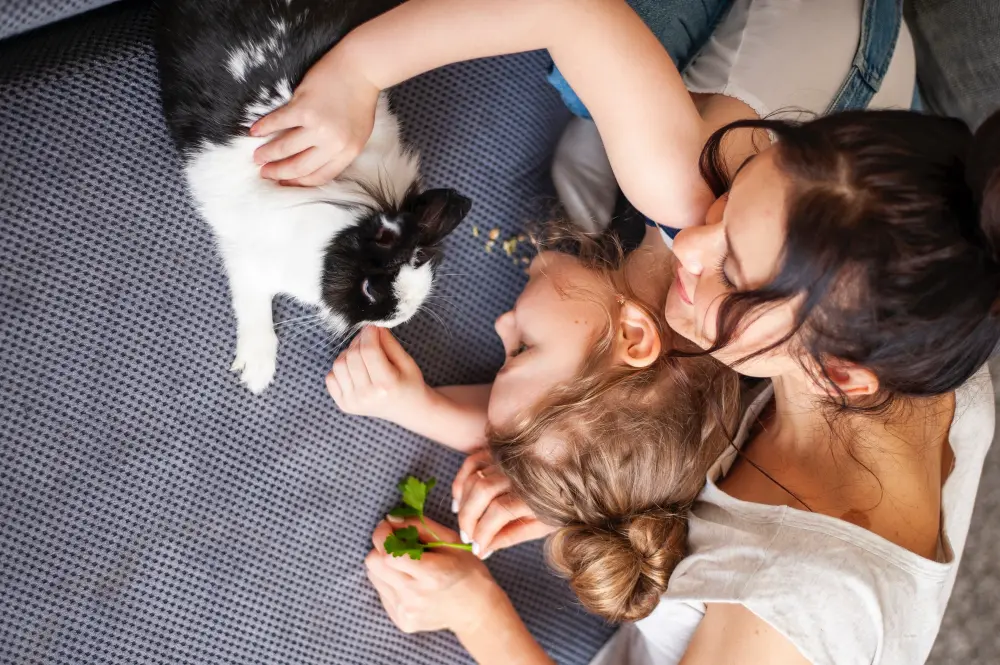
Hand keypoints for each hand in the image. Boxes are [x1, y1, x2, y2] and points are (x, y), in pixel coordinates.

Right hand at [250, 47, 379, 185]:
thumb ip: (337, 150)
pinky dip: (264, 128)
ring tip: (257, 157)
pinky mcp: (303, 107)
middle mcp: (333, 143)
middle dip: (279, 173)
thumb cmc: (359, 100)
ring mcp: (318, 126)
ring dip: (268, 154)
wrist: (361, 68)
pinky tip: (255, 132)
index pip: (319, 176)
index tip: (284, 183)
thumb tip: (310, 164)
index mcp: (348, 152)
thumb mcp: (357, 134)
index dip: (298, 182)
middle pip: (299, 167)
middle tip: (265, 173)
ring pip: (285, 148)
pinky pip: (278, 122)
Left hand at [326, 327, 427, 421]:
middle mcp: (367, 396)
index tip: (373, 327)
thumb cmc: (410, 384)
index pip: (369, 350)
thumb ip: (389, 343)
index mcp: (386, 385)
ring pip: (338, 364)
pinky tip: (355, 370)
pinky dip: (340, 369)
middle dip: (359, 341)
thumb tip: (373, 326)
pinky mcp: (344, 404)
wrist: (408, 410)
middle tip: (369, 338)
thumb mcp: (407, 361)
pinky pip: (331, 377)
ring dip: (349, 354)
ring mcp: (353, 402)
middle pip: (352, 356)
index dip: (369, 333)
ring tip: (362, 355)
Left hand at [366, 515, 503, 634]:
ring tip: (405, 564)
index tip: (389, 526)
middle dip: (381, 547)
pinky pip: (382, 592)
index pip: (388, 553)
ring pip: (373, 576)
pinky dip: (390, 581)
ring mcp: (406, 611)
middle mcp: (414, 596)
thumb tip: (391, 519)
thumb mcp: (452, 541)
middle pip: (373, 563)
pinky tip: (409, 581)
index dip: (383, 534)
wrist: (476, 610)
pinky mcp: (401, 620)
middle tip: (397, 543)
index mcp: (431, 574)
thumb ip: (420, 526)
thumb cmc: (468, 571)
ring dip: (384, 564)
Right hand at [452, 450, 557, 557]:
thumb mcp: (541, 525)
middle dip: (468, 519)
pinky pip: (471, 463)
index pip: (499, 512)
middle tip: (466, 538)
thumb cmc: (557, 502)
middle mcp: (519, 471)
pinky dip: (461, 482)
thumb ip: (512, 535)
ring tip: (465, 525)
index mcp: (534, 492)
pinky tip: (460, 502)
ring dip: (463, 503)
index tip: (478, 550)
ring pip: (474, 478)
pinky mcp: (498, 451)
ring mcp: (507, 459)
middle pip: (482, 492)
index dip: (483, 533)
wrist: (570, 474)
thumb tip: (483, 548)